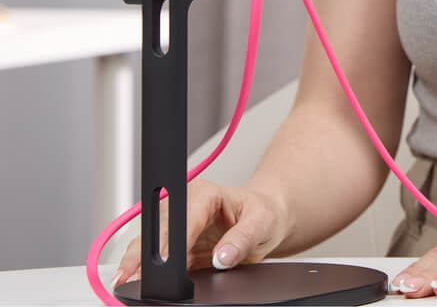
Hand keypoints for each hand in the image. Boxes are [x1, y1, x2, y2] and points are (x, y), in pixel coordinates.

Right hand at [111, 179, 288, 288]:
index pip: (182, 220)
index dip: (172, 244)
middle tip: (136, 281)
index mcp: (204, 194)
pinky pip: (149, 260)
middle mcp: (183, 206)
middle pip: (156, 232)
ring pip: (144, 245)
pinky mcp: (172, 247)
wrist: (264, 220)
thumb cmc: (262, 215)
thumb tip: (223, 257)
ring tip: (129, 284)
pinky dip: (140, 272)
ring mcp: (174, 227)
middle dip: (144, 257)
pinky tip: (135, 283)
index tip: (167, 266)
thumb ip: (243, 239)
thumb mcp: (262, 223)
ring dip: (135, 265)